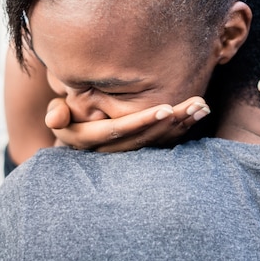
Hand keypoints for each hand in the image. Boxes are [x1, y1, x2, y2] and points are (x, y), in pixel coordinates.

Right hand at [45, 96, 210, 151]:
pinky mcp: (143, 153)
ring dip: (184, 124)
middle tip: (197, 104)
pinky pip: (165, 143)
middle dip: (173, 121)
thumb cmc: (68, 119)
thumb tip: (55, 119)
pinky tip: (200, 114)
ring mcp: (129, 155)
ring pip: (159, 141)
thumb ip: (58, 113)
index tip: (166, 108)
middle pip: (146, 138)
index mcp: (90, 142)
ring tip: (204, 106)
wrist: (76, 141)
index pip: (119, 131)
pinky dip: (183, 129)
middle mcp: (111, 153)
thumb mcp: (59, 116)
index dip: (143, 121)